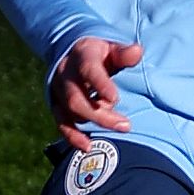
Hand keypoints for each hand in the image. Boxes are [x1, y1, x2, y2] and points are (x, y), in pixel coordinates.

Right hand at [48, 37, 142, 151]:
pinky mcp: (56, 105)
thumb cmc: (101, 53)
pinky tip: (87, 146)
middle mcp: (65, 75)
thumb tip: (137, 51)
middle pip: (77, 98)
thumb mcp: (112, 48)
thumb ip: (124, 53)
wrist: (74, 54)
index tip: (114, 99)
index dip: (100, 85)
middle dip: (101, 114)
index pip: (88, 70)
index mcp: (81, 56)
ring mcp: (58, 91)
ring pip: (70, 112)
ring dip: (94, 123)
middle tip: (125, 125)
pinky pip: (62, 123)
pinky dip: (73, 136)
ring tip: (119, 129)